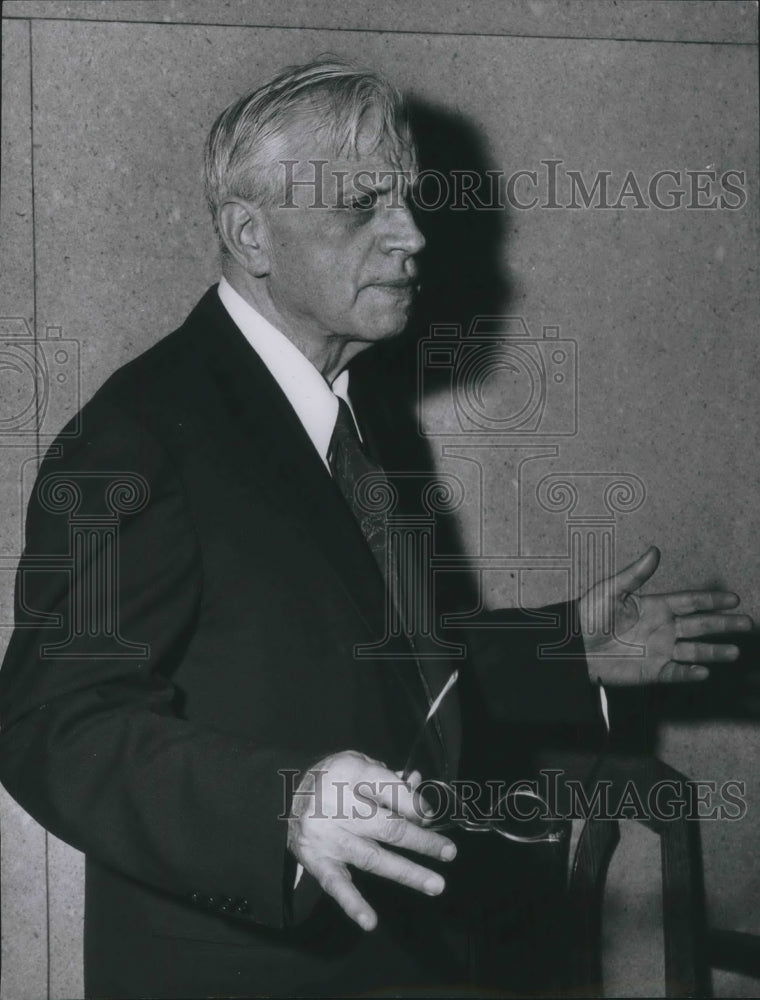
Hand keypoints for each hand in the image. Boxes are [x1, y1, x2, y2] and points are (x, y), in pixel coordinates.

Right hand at [287, 751, 455, 930]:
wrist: (282, 798)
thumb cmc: (332, 780)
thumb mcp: (358, 765)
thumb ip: (390, 780)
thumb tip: (421, 793)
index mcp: (346, 772)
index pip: (388, 788)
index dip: (414, 804)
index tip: (430, 816)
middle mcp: (334, 804)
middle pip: (386, 826)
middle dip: (421, 840)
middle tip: (449, 852)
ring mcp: (325, 836)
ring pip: (372, 857)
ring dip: (406, 872)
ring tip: (436, 884)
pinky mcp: (316, 861)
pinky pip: (336, 884)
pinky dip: (352, 904)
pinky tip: (369, 920)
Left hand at [578, 546, 752, 684]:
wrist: (572, 646)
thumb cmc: (588, 615)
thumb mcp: (610, 590)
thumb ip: (635, 574)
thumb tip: (654, 550)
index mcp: (655, 606)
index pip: (690, 602)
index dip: (712, 600)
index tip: (734, 599)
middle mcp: (662, 628)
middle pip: (700, 625)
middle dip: (724, 624)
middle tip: (747, 623)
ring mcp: (659, 650)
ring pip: (694, 650)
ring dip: (714, 651)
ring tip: (735, 651)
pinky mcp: (652, 671)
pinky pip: (677, 673)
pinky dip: (691, 673)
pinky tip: (705, 672)